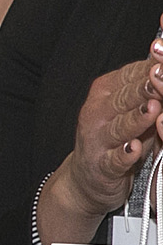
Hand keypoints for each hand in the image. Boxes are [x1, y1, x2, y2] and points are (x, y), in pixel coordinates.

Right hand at [52, 41, 162, 220]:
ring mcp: (96, 140)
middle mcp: (97, 112)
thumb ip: (149, 82)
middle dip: (146, 88)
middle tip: (161, 78)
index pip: (133, 75)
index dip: (154, 67)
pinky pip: (112, 160)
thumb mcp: (132, 105)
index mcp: (107, 91)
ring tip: (153, 110)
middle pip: (125, 98)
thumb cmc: (118, 136)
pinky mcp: (100, 166)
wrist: (88, 176)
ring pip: (119, 127)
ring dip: (136, 119)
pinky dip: (123, 155)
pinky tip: (133, 149)